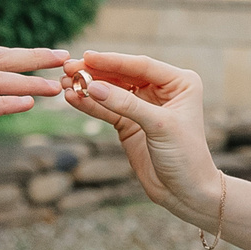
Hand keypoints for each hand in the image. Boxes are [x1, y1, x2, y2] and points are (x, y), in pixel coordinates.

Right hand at [60, 51, 225, 228]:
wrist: (185, 192)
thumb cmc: (186, 156)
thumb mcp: (159, 126)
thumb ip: (126, 105)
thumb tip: (93, 86)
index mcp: (179, 82)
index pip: (141, 66)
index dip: (113, 61)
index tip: (87, 57)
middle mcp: (162, 90)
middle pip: (123, 75)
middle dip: (95, 72)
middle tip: (69, 69)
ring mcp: (144, 106)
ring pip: (111, 91)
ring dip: (88, 87)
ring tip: (64, 83)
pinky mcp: (129, 123)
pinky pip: (106, 110)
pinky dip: (89, 105)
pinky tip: (72, 98)